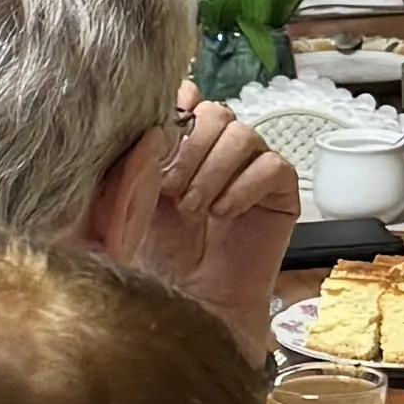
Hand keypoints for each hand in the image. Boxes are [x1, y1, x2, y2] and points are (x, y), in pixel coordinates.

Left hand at [127, 88, 302, 353]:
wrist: (195, 306)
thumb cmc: (159, 263)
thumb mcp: (125, 212)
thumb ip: (128, 171)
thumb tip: (150, 131)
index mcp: (179, 146)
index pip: (187, 97)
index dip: (175, 106)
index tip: (157, 138)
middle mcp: (216, 152)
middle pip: (216, 112)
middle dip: (190, 150)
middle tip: (173, 192)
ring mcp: (250, 170)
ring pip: (243, 133)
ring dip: (214, 171)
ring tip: (196, 209)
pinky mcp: (279, 192)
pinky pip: (273, 165)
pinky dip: (245, 186)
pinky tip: (225, 214)